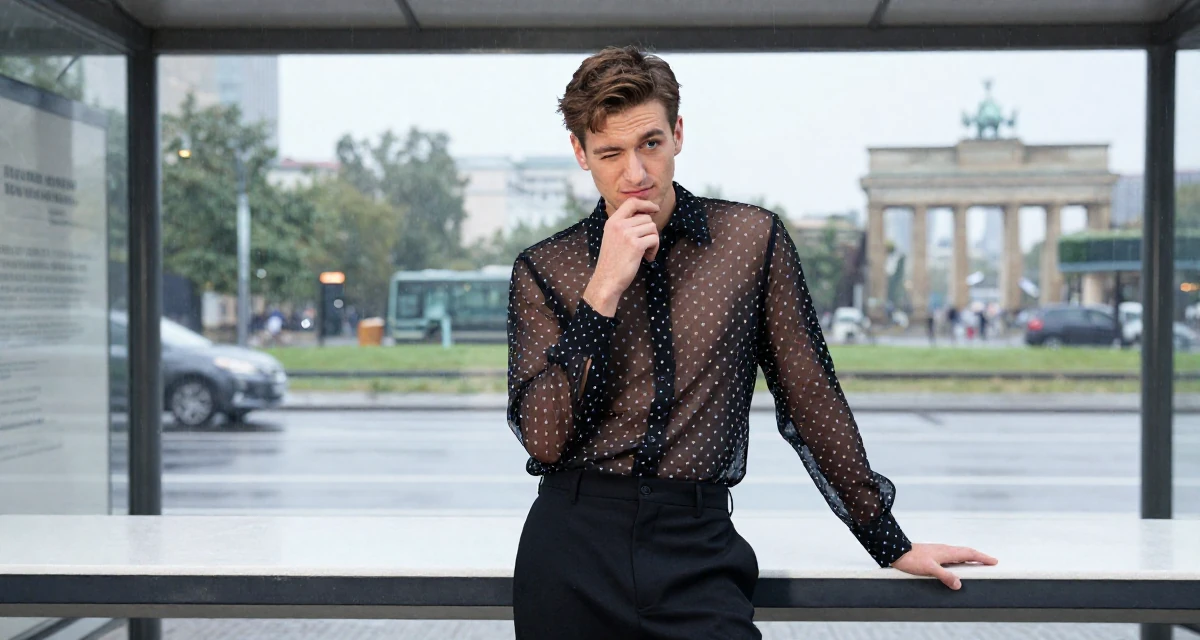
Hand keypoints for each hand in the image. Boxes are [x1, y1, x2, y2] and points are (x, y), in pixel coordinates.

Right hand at [583, 198, 659, 315]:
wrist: (606, 280)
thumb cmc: (612, 262)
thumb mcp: (612, 238)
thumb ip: (624, 226)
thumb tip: (646, 217)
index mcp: (612, 222)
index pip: (631, 202)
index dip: (646, 203)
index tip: (655, 209)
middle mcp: (619, 225)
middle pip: (646, 218)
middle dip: (650, 231)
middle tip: (645, 245)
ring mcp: (627, 234)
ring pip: (652, 228)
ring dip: (653, 240)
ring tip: (645, 253)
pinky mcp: (636, 245)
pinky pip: (654, 239)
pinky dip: (654, 249)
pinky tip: (647, 258)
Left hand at [890, 543, 997, 589]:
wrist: (896, 551)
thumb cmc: (911, 558)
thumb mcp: (929, 569)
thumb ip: (945, 576)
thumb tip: (958, 584)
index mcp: (947, 552)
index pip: (969, 554)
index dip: (982, 558)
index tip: (993, 561)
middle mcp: (945, 550)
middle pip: (966, 553)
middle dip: (979, 557)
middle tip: (989, 562)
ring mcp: (939, 551)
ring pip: (959, 554)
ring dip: (969, 558)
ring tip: (976, 564)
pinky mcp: (933, 554)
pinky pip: (951, 557)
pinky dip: (959, 560)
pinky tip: (956, 566)